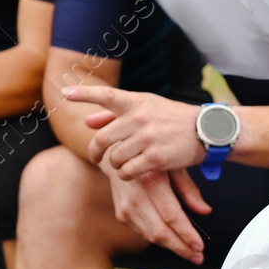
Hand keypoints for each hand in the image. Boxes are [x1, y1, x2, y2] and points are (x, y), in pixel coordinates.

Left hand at [62, 85, 204, 179]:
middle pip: (102, 139)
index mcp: (135, 102)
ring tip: (119, 164)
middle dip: (94, 152)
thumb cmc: (169, 118)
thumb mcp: (145, 108)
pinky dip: (125, 175)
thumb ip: (114, 115)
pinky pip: (127, 171)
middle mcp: (139, 118)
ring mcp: (147, 138)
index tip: (64, 93)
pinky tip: (130, 172)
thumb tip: (87, 121)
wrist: (204, 130)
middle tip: (95, 158)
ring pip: (114, 158)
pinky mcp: (156, 157)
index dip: (83, 94)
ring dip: (113, 165)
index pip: (106, 95)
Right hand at [104, 161, 210, 264]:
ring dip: (172, 247)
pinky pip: (144, 233)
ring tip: (189, 252)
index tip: (200, 246)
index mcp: (151, 182)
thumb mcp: (173, 166)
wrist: (118, 156)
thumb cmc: (149, 159)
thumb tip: (205, 210)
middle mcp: (136, 197)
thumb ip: (189, 189)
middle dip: (182, 248)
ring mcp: (126, 207)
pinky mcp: (122, 214)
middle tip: (197, 256)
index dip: (186, 234)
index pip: (171, 216)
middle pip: (161, 231)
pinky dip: (159, 240)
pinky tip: (172, 241)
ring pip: (152, 236)